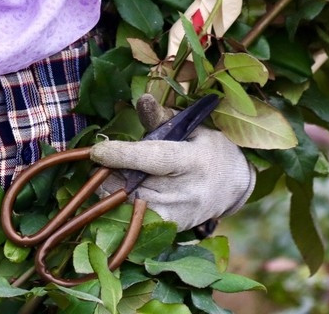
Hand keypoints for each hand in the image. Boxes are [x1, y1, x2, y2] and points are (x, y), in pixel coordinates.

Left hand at [89, 94, 254, 232]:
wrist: (233, 185)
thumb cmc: (208, 148)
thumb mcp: (191, 127)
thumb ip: (162, 118)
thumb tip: (142, 99)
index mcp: (193, 160)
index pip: (153, 159)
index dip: (122, 155)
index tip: (96, 151)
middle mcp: (187, 192)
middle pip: (136, 185)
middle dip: (110, 174)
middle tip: (98, 162)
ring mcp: (180, 215)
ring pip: (130, 207)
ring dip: (112, 193)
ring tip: (107, 176)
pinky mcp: (172, 230)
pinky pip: (137, 223)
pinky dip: (122, 209)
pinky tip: (117, 194)